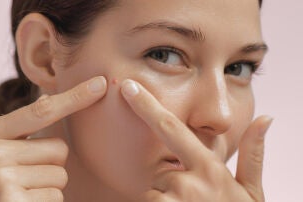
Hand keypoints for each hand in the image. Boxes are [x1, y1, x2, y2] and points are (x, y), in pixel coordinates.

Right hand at [0, 76, 106, 201]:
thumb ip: (18, 129)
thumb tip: (50, 99)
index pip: (41, 111)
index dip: (74, 97)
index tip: (100, 84)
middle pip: (60, 149)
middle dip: (52, 165)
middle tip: (25, 179)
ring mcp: (1, 178)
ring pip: (61, 176)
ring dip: (49, 187)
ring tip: (22, 193)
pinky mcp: (13, 201)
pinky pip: (56, 197)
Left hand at [121, 79, 271, 201]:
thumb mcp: (252, 192)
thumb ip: (253, 154)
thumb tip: (266, 118)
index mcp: (208, 168)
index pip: (171, 129)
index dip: (147, 106)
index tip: (127, 87)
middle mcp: (187, 182)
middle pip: (160, 172)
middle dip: (171, 183)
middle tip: (193, 201)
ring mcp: (172, 201)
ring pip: (153, 192)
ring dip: (166, 201)